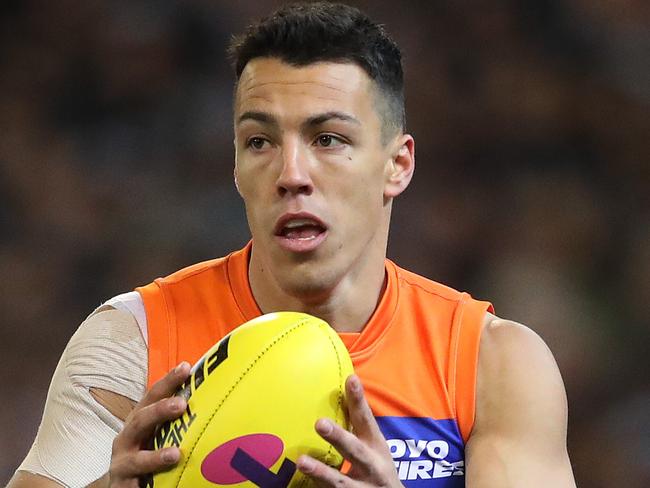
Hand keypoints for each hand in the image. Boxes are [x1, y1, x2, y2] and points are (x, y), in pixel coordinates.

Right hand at [108, 361, 190, 486]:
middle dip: (159, 411)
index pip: (152, 396)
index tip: (185, 367)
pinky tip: (155, 484)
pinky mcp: (122, 485)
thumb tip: (214, 396)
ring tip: (175, 454)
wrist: (121, 483)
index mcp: (139, 420)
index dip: (168, 381)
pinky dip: (144, 484)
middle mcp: (127, 438)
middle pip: (140, 420)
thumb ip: (176, 416)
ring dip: (155, 456)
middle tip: (181, 404)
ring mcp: (122, 462)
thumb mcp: (158, 431)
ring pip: (135, 458)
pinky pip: (132, 485)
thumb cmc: (145, 450)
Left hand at [297, 375, 401, 487]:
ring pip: (341, 482)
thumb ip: (356, 425)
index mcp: (375, 446)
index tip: (351, 379)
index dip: (359, 401)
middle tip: (320, 423)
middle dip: (339, 437)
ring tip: (302, 461)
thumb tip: (339, 389)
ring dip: (322, 472)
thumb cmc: (376, 469)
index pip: (366, 420)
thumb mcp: (373, 447)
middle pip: (355, 451)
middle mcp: (372, 467)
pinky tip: (302, 485)